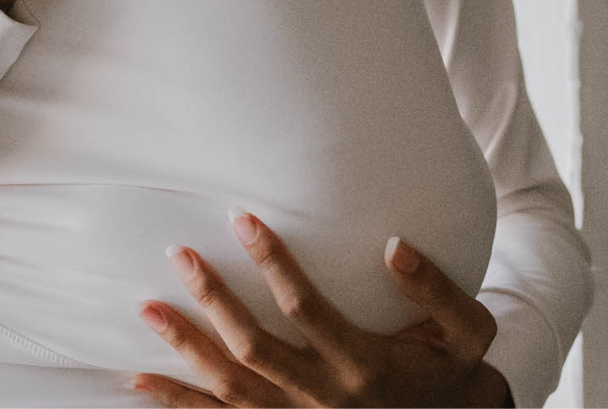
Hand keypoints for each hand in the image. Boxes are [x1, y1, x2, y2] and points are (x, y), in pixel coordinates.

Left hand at [133, 215, 512, 407]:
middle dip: (214, 300)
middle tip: (180, 253)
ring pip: (229, 387)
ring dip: (185, 349)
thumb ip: (437, 291)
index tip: (243, 217)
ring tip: (147, 309)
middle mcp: (324, 396)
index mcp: (363, 363)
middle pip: (254, 347)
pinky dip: (178, 402)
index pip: (306, 307)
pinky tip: (140, 381)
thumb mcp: (467, 332)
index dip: (273, 262)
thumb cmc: (453, 370)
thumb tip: (395, 246)